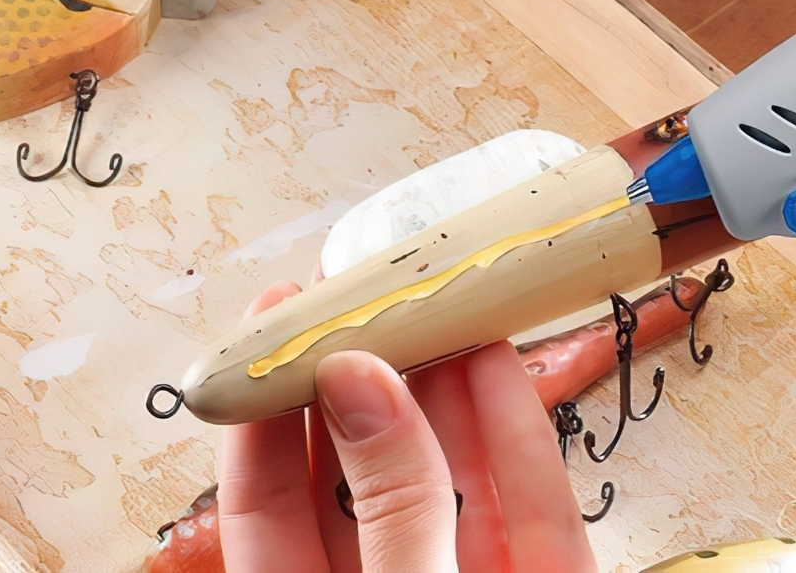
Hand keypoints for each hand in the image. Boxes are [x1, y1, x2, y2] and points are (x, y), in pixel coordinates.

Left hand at [218, 282, 596, 572]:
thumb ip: (390, 504)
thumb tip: (355, 382)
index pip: (268, 501)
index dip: (264, 410)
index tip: (277, 321)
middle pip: (362, 472)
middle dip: (368, 376)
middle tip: (368, 290)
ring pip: (451, 475)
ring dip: (445, 386)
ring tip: (437, 300)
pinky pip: (531, 504)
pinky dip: (516, 429)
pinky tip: (496, 359)